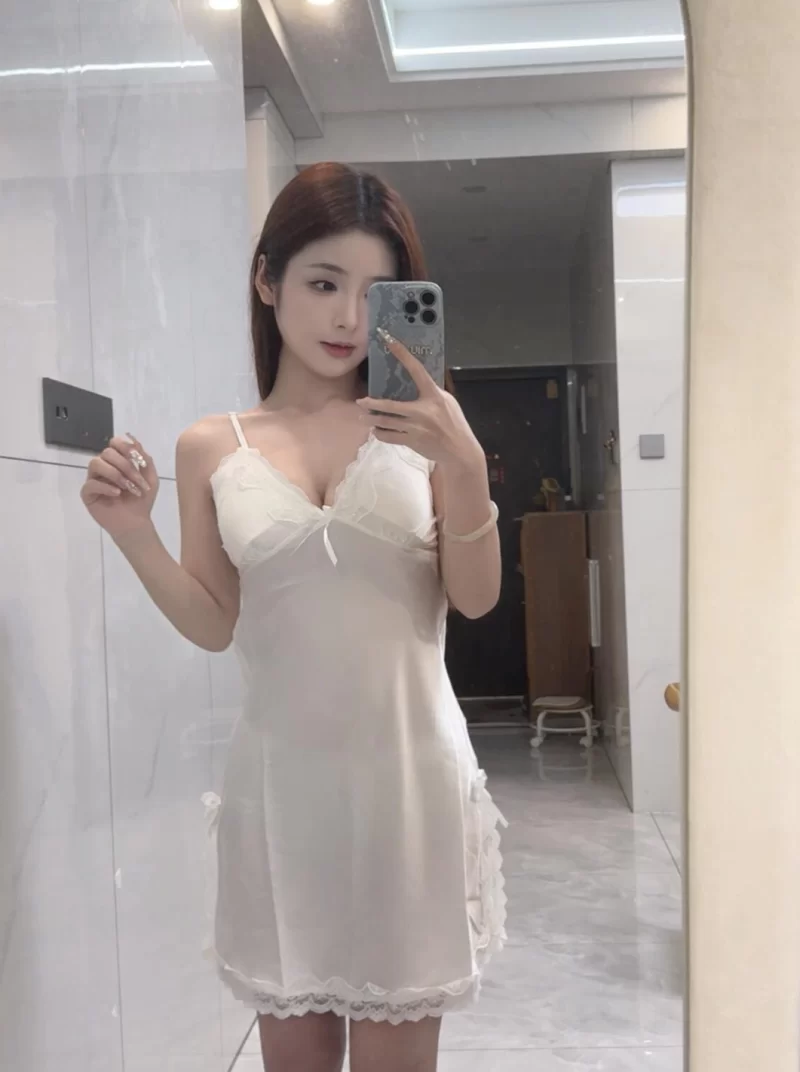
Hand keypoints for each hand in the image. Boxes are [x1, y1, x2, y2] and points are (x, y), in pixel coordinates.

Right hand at [80, 434, 158, 538]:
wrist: (136, 522)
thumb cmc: (142, 500)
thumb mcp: (150, 477)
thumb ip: (144, 458)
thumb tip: (133, 437)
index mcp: (117, 461)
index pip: (114, 443)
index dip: (125, 447)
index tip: (137, 459)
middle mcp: (104, 467)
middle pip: (106, 452)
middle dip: (125, 465)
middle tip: (137, 481)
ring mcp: (94, 479)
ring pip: (95, 463)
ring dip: (115, 474)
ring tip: (127, 487)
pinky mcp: (87, 494)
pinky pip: (90, 483)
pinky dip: (105, 487)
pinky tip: (116, 494)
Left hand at [357, 330, 483, 471]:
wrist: (459, 450)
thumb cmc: (454, 423)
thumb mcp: (447, 401)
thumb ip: (432, 391)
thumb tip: (418, 379)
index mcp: (433, 395)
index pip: (416, 369)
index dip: (402, 354)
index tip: (389, 340)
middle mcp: (423, 411)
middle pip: (390, 406)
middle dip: (372, 404)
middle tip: (360, 401)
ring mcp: (416, 428)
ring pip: (386, 423)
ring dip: (372, 420)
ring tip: (363, 418)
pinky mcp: (412, 441)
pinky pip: (389, 437)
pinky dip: (380, 434)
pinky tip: (377, 431)